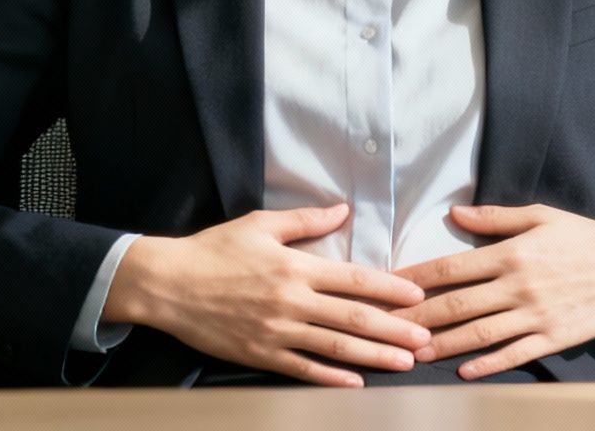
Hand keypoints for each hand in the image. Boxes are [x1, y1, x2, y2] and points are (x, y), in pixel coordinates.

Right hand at [103, 202, 432, 387]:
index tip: (418, 295)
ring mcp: (276, 331)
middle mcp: (291, 300)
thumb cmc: (214, 250)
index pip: (354, 279)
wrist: (168, 283)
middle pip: (353, 317)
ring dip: (373, 355)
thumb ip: (305, 220)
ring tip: (404, 362)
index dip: (391, 288)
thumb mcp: (260, 224)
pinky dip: (331, 377)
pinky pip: (302, 368)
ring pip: (335, 346)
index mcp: (295, 266)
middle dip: (395, 328)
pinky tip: (355, 383)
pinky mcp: (260, 354)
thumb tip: (343, 211)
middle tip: (427, 338)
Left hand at [388, 203, 594, 379]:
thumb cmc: (583, 236)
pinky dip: (487, 364)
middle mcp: (518, 285)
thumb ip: (495, 218)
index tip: (390, 287)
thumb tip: (455, 213)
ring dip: (443, 345)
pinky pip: (514, 354)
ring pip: (479, 333)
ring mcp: (535, 314)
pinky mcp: (553, 337)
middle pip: (457, 304)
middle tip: (388, 327)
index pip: (452, 267)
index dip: (417, 278)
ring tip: (414, 353)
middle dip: (418, 317)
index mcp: (510, 253)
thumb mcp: (540, 216)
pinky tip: (463, 372)